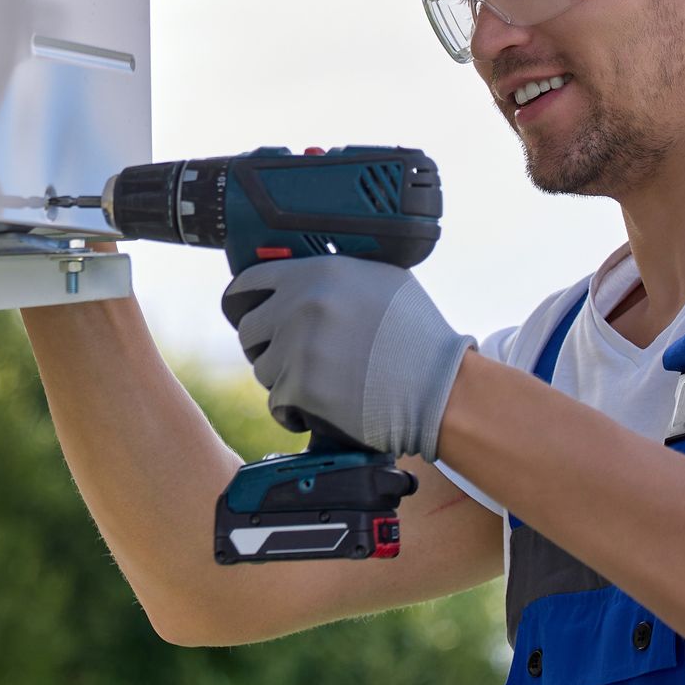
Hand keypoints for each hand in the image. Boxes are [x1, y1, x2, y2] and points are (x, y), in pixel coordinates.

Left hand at [221, 256, 473, 459]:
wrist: (439, 388)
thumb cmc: (417, 336)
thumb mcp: (381, 280)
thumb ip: (335, 275)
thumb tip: (299, 275)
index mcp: (316, 273)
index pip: (249, 283)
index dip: (244, 302)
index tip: (247, 314)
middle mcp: (301, 304)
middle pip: (249, 330)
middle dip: (267, 346)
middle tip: (295, 359)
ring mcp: (299, 347)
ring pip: (262, 369)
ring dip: (284, 380)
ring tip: (322, 384)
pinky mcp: (302, 388)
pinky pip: (276, 403)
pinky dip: (293, 411)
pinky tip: (321, 408)